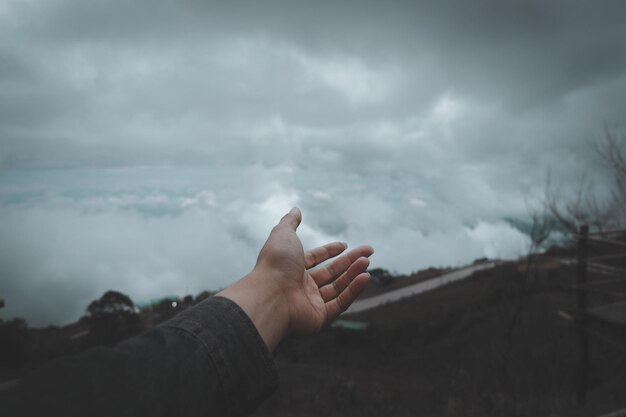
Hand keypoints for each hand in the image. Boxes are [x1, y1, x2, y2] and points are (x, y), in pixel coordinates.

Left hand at [218, 208, 372, 350]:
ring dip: (354, 274)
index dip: (330, 251)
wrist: (270, 295)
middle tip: (369, 252)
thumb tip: (296, 209)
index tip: (345, 245)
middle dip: (350, 261)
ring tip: (367, 262)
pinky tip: (365, 277)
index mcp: (291, 268)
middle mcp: (301, 286)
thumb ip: (290, 222)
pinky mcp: (319, 318)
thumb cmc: (275, 264)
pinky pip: (341, 303)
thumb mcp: (283, 235)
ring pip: (338, 287)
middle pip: (331, 273)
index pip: (315, 259)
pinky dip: (354, 291)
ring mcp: (310, 303)